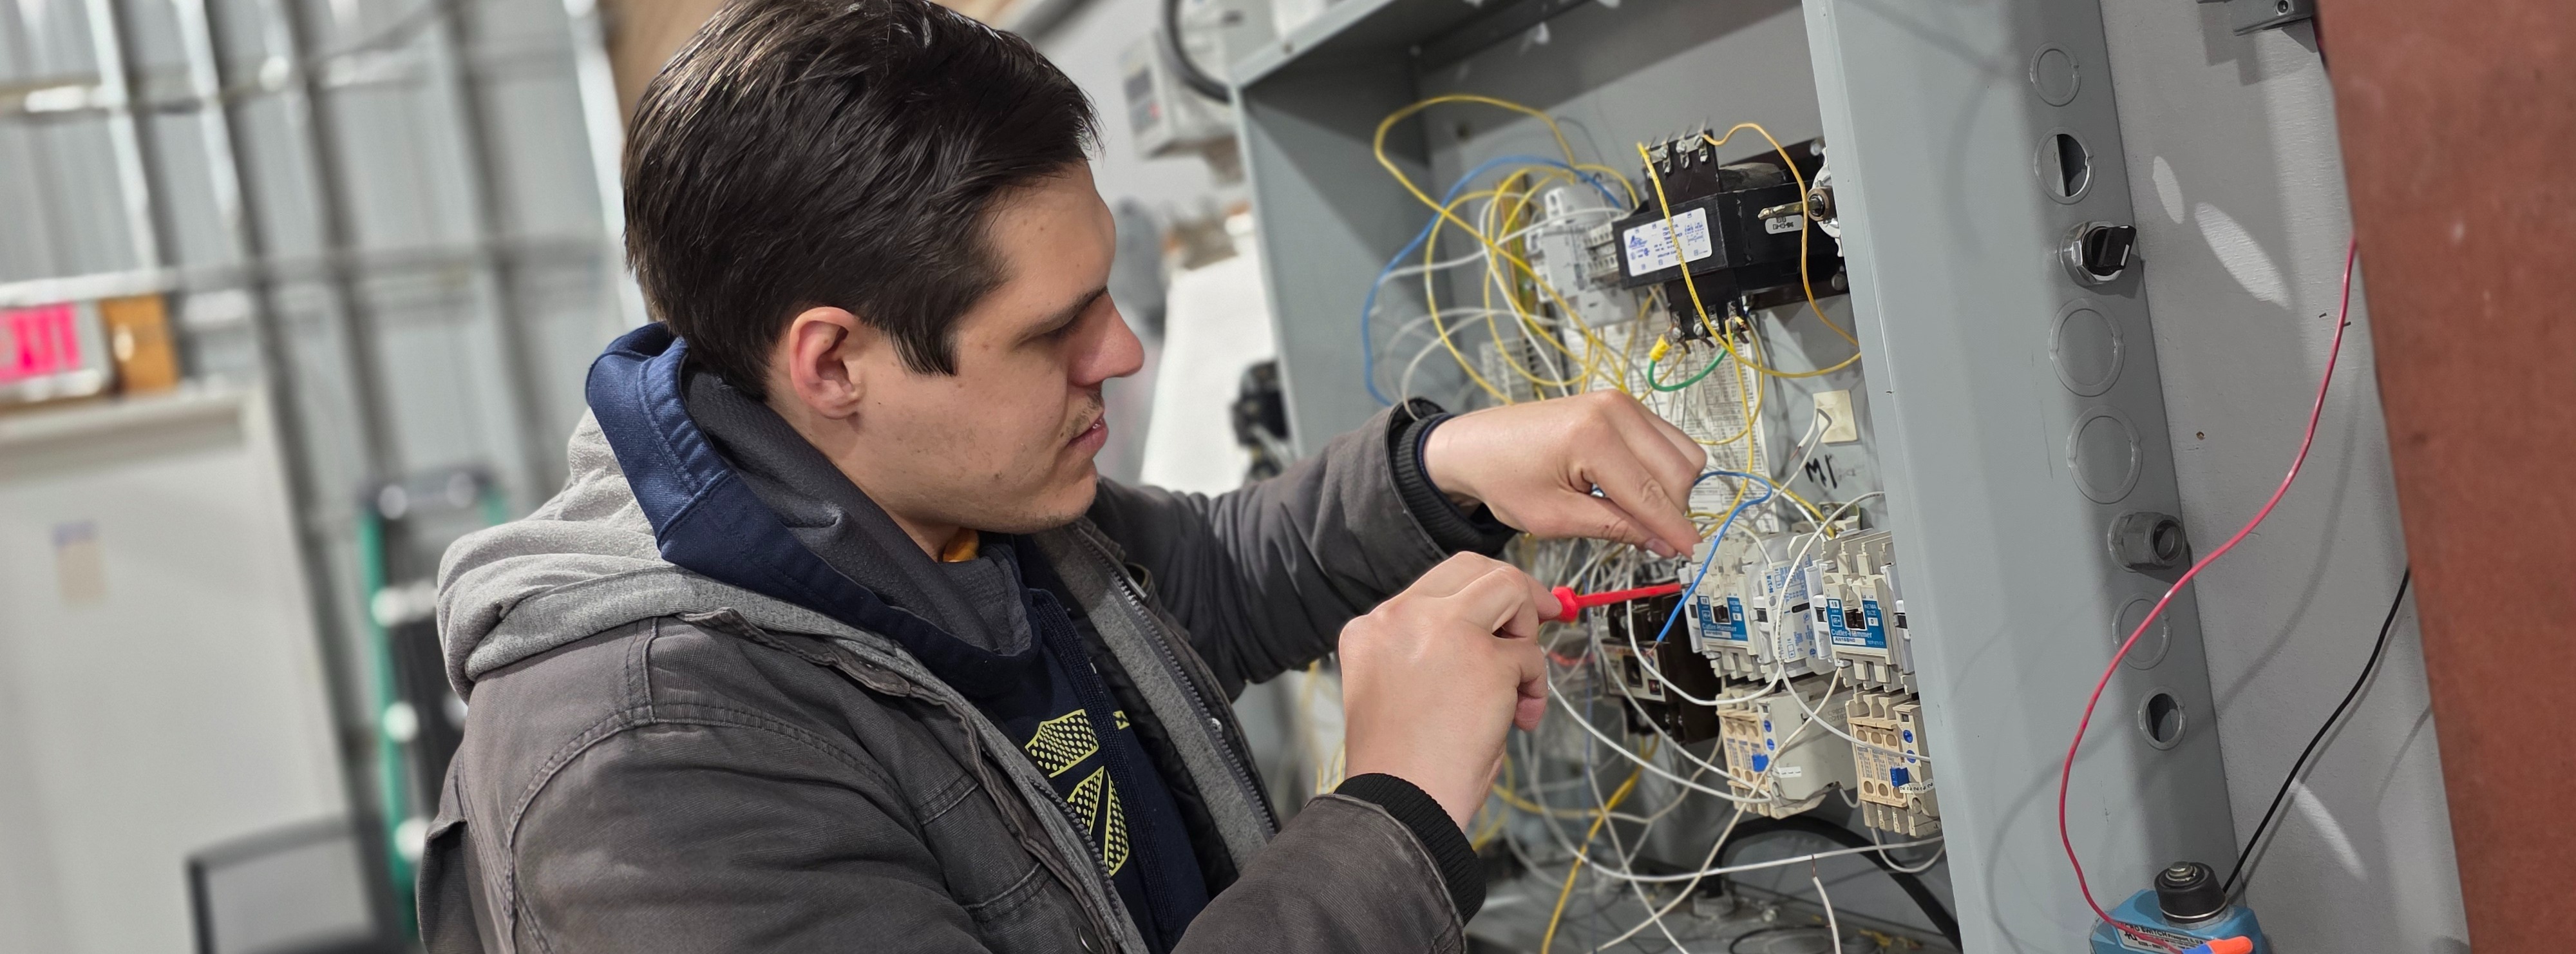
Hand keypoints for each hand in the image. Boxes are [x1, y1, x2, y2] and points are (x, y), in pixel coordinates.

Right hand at [1339, 553, 1551, 829]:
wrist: (1400, 802)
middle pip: (1473, 568)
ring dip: (1526, 638)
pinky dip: (1534, 685)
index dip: (1479, 595)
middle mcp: (1403, 617)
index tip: (1505, 614)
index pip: (1436, 584)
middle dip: (1514, 590)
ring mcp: (1445, 631)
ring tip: (1517, 689)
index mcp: (1372, 628)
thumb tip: (1496, 630)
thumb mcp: (1398, 685)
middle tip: (1540, 616)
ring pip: (1509, 590)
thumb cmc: (1401, 763)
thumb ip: (1431, 648)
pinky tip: (1517, 718)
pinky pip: (1530, 655)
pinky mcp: (1485, 658)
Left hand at [1423, 391, 1705, 557]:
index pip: (1652, 494)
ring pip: (1682, 453)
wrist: (1477, 445)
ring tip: (1639, 515)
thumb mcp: (1554, 517)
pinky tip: (1635, 491)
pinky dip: (1662, 470)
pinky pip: (1667, 441)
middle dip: (1674, 511)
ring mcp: (1621, 403)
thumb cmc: (1503, 476)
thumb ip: (1614, 527)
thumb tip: (1661, 542)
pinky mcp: (1623, 406)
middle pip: (1678, 470)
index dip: (1675, 530)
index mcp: (1593, 436)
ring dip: (1672, 490)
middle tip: (1657, 541)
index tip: (1692, 553)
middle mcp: (1615, 410)